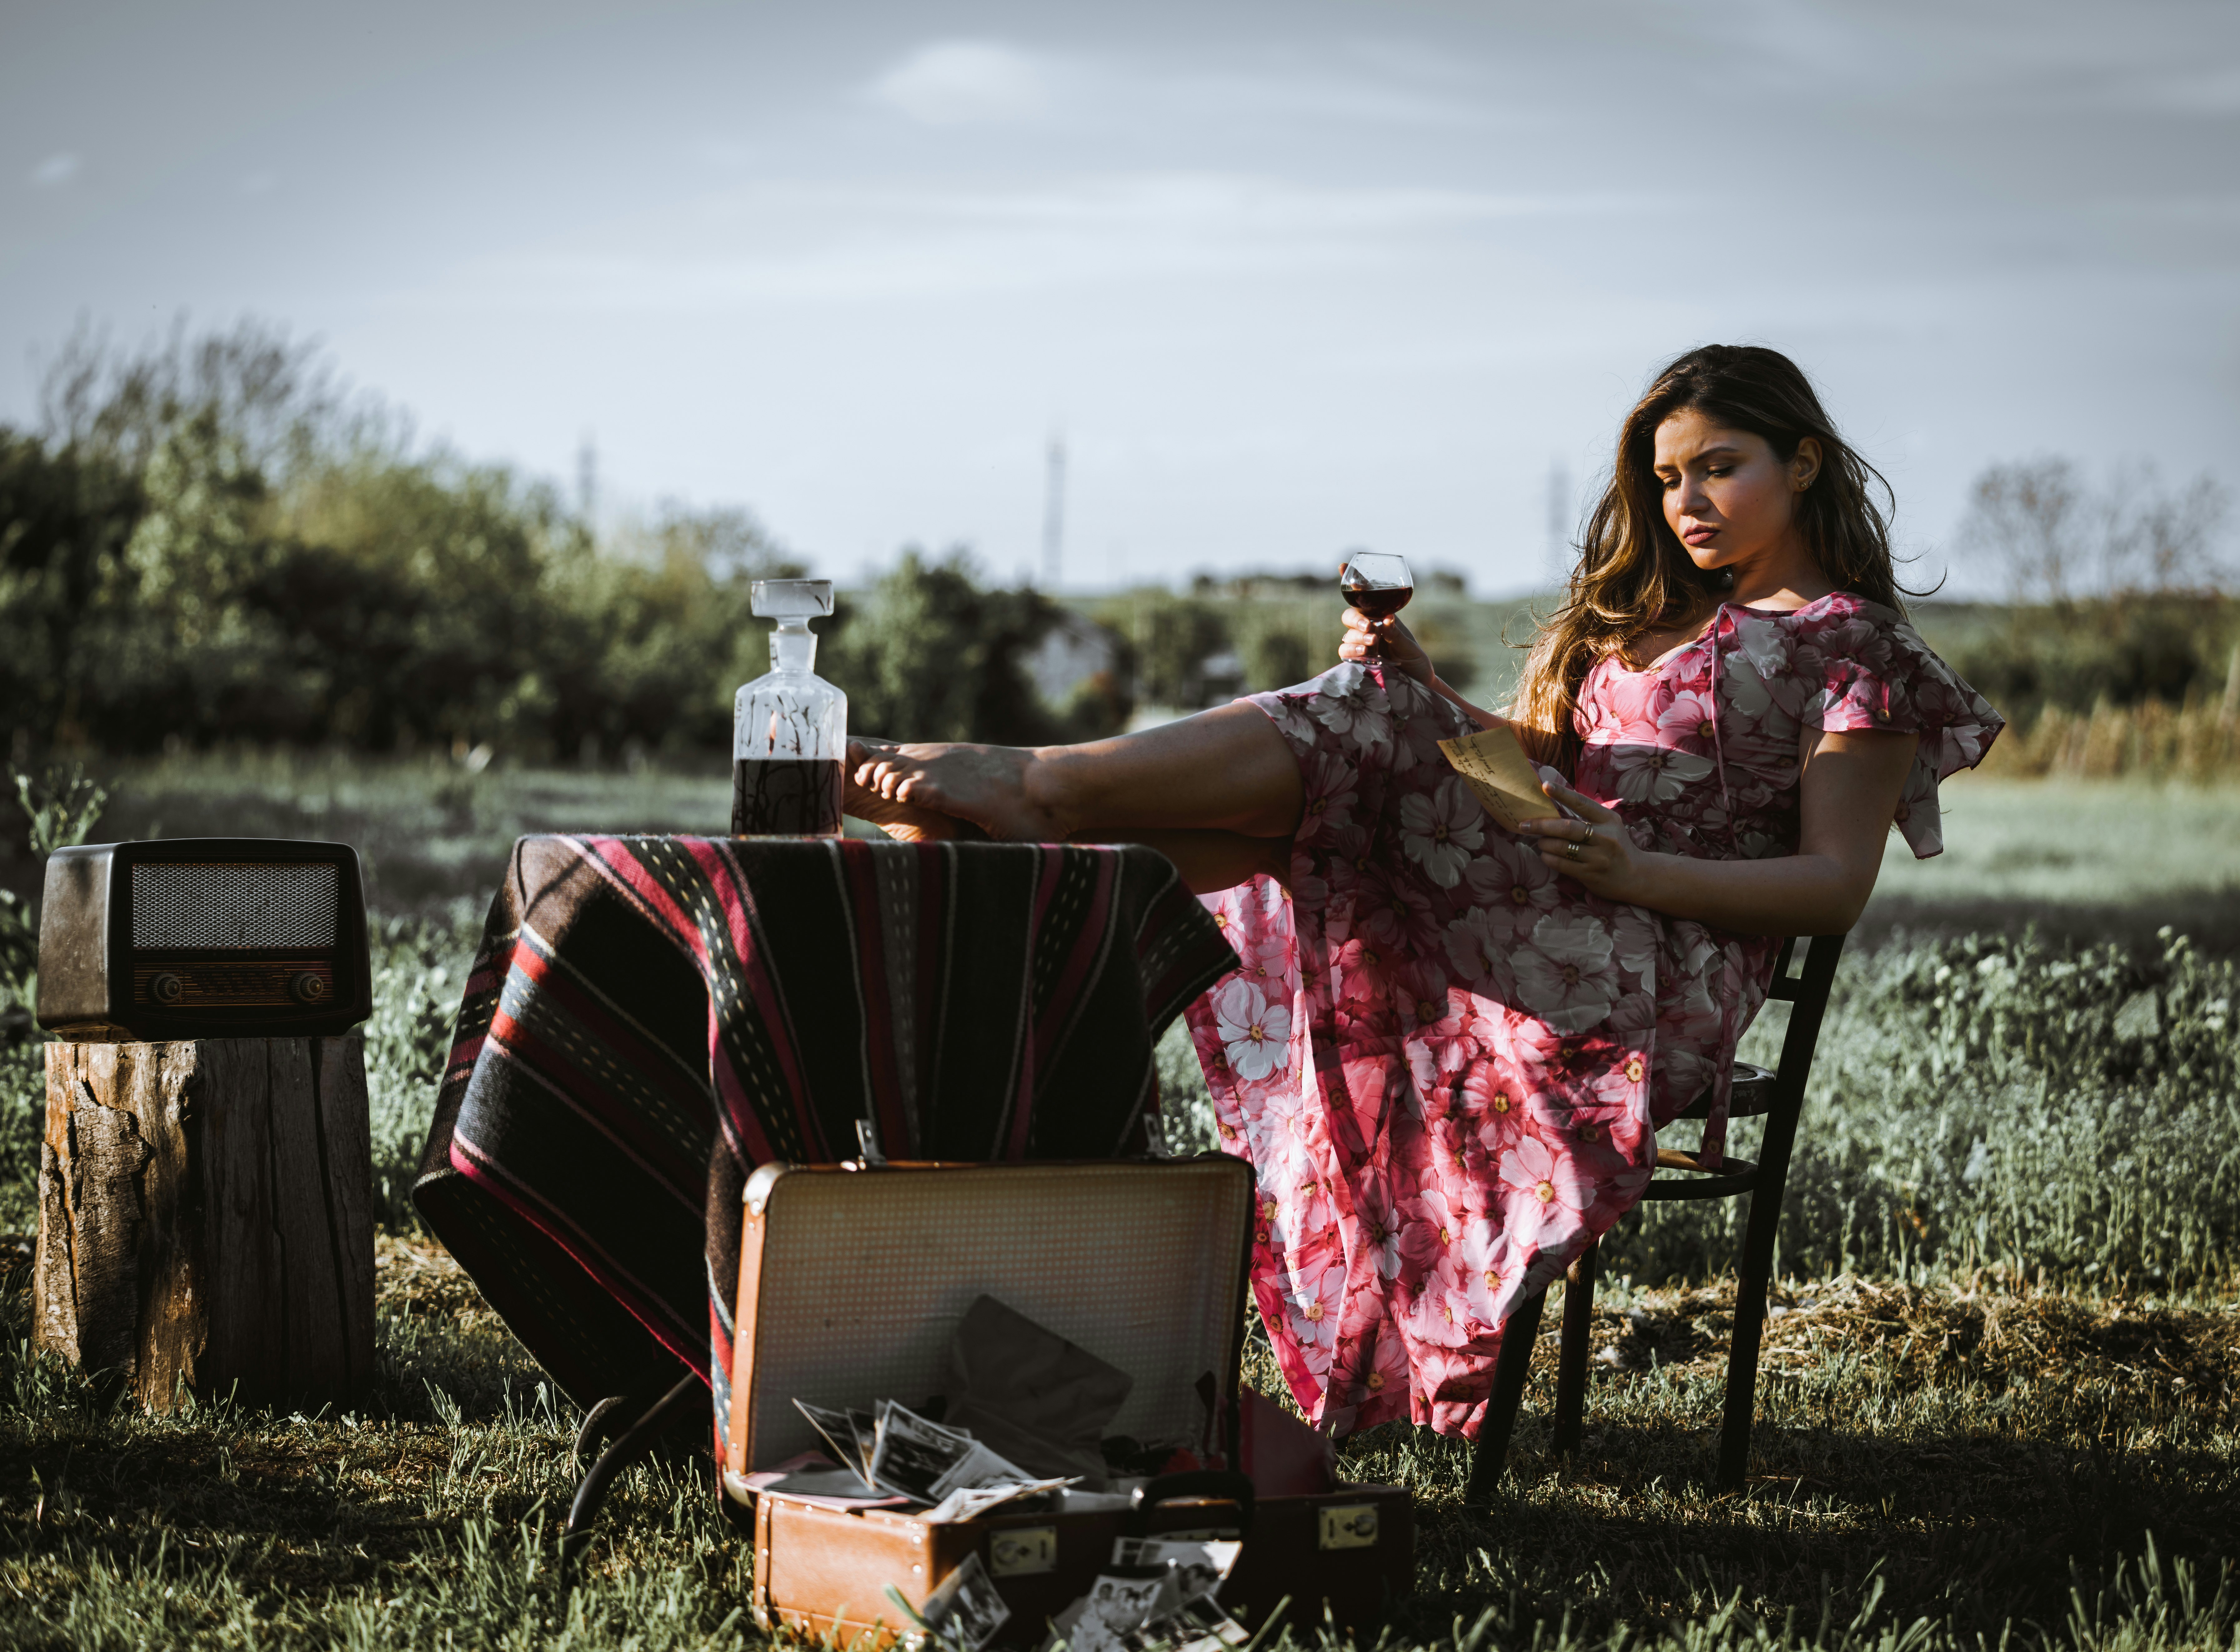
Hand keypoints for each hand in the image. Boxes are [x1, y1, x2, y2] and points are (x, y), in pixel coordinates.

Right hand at [1339, 607, 1433, 684]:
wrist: (1416, 680)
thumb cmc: (1414, 659)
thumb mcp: (1408, 646)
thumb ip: (1395, 634)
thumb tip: (1386, 618)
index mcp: (1381, 620)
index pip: (1364, 606)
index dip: (1357, 601)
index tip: (1362, 607)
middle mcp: (1369, 630)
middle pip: (1349, 618)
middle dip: (1356, 622)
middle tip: (1369, 630)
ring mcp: (1362, 644)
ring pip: (1347, 636)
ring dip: (1355, 639)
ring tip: (1369, 645)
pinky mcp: (1358, 660)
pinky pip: (1345, 653)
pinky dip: (1350, 652)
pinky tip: (1362, 654)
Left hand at [1517, 782, 1644, 899]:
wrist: (1636, 876)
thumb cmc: (1615, 846)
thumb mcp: (1608, 826)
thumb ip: (1587, 817)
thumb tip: (1553, 806)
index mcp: (1608, 820)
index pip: (1582, 803)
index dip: (1563, 794)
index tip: (1545, 786)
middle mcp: (1604, 837)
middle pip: (1567, 828)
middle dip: (1542, 825)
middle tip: (1524, 824)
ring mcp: (1598, 857)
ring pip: (1562, 847)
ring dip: (1545, 843)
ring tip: (1540, 841)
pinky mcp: (1590, 874)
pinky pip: (1562, 864)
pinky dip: (1549, 858)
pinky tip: (1546, 855)